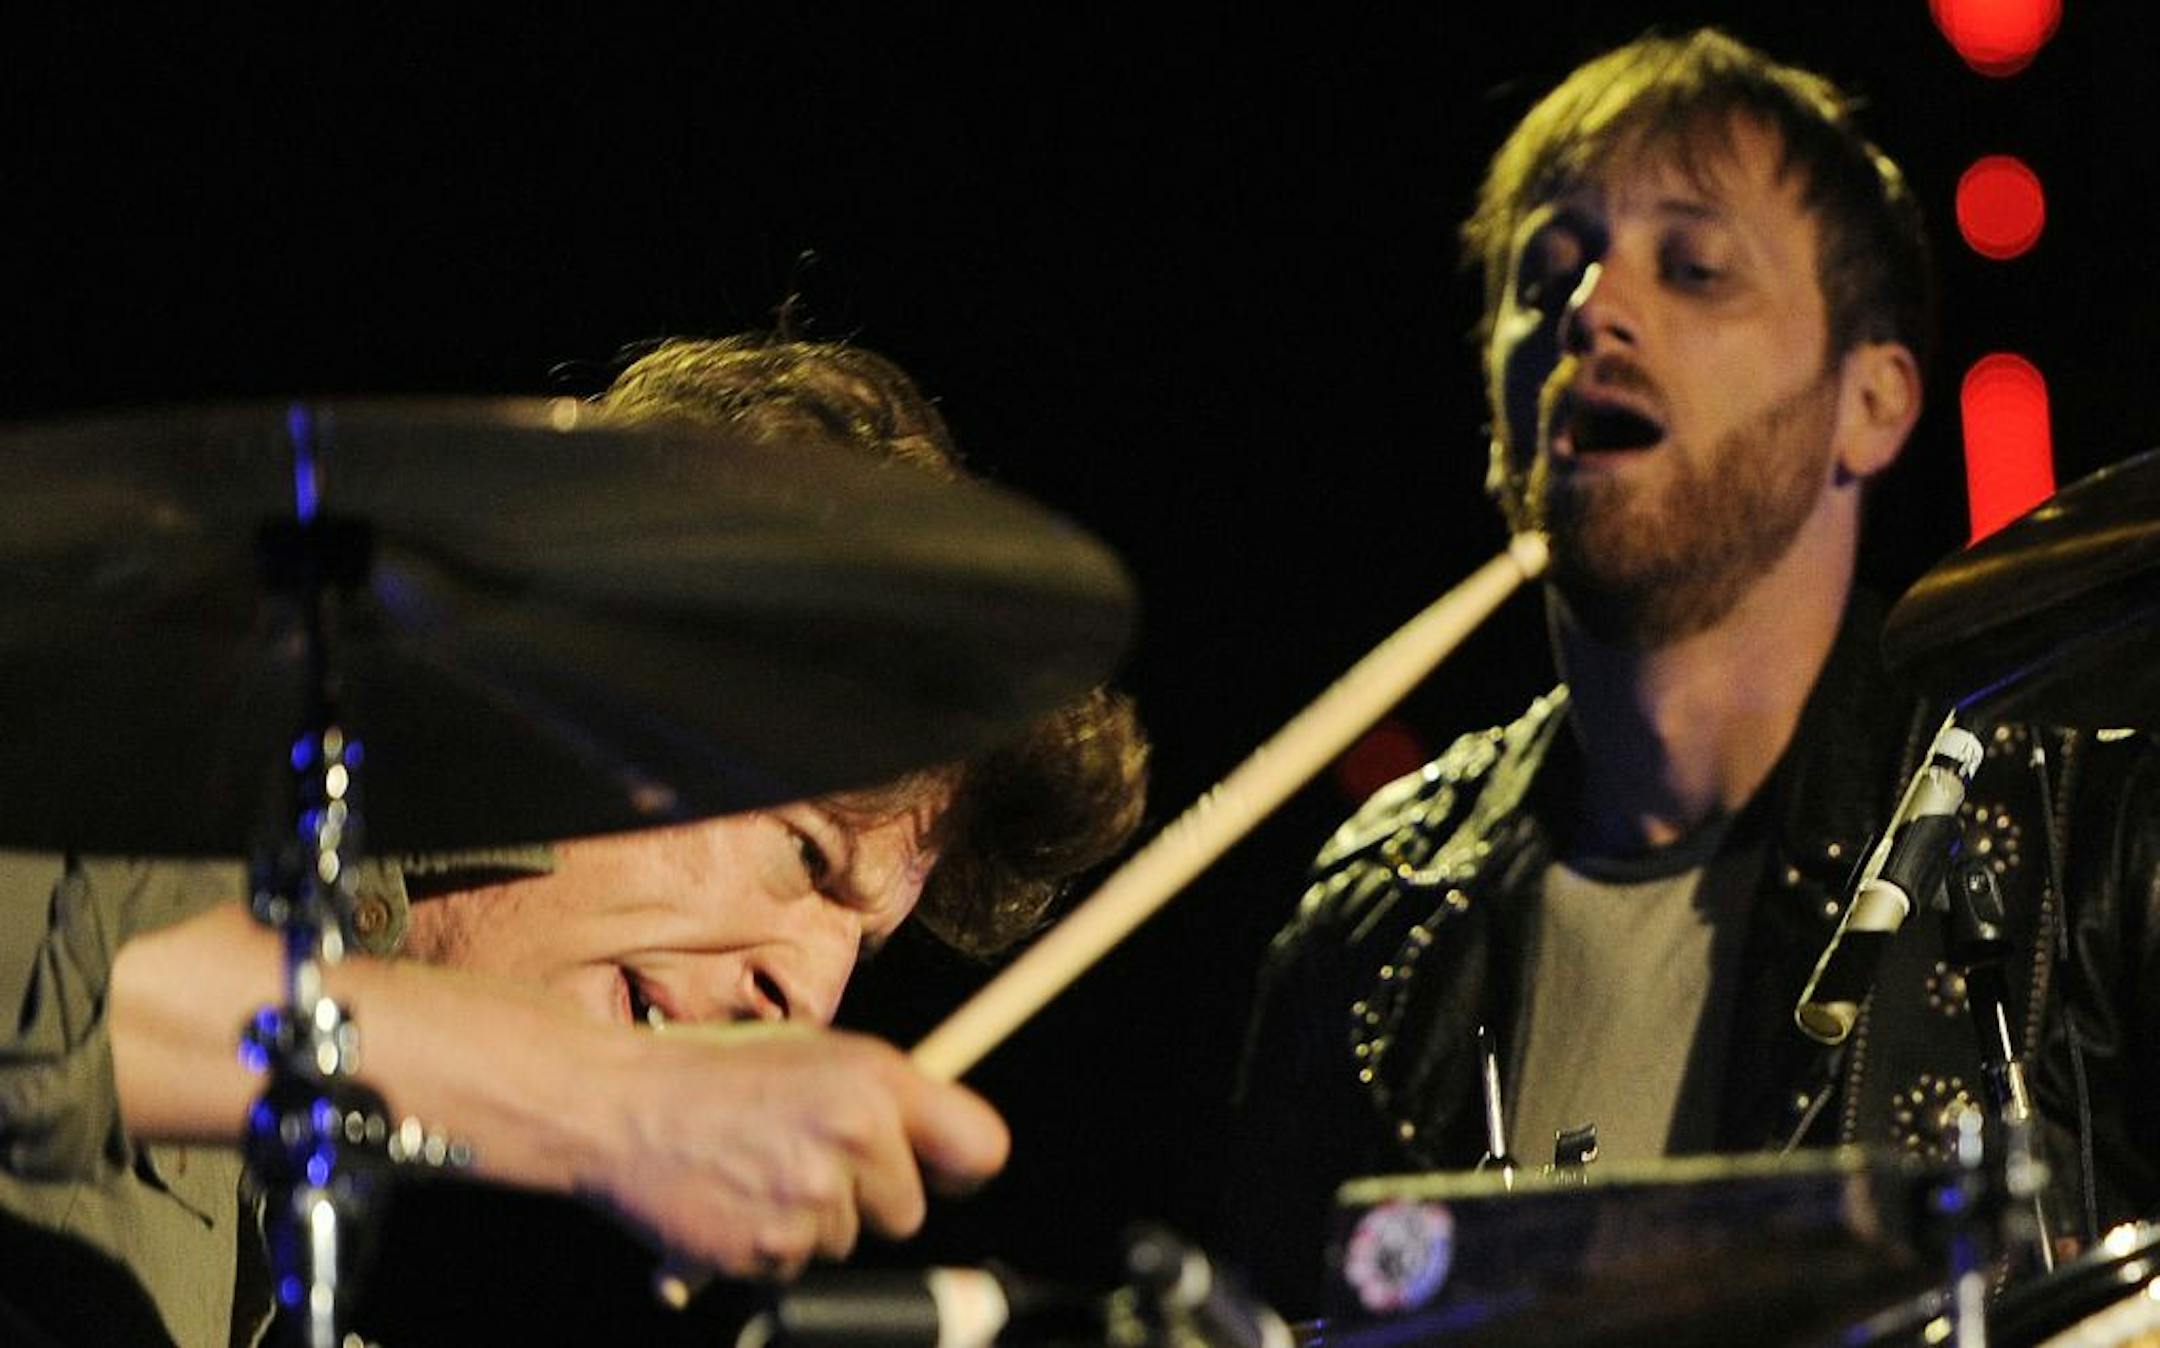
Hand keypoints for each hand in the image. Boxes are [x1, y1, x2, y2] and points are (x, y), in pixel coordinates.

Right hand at [583, 1023, 1008, 1280]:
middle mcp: (854, 1135)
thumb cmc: (717, 1075)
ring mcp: (813, 1198)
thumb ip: (883, 1095)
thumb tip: (945, 1145)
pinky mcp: (772, 1250)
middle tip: (803, 1160)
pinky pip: (797, 1266)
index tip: (940, 1171)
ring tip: (756, 1170)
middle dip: (866, 1198)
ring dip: (810, 1220)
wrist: (619, 1107)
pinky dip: (768, 1245)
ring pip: (848, 1241)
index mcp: (874, 1079)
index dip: (961, 1167)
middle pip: (908, 1212)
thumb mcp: (814, 1055)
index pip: (981, 1145)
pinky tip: (734, 1200)